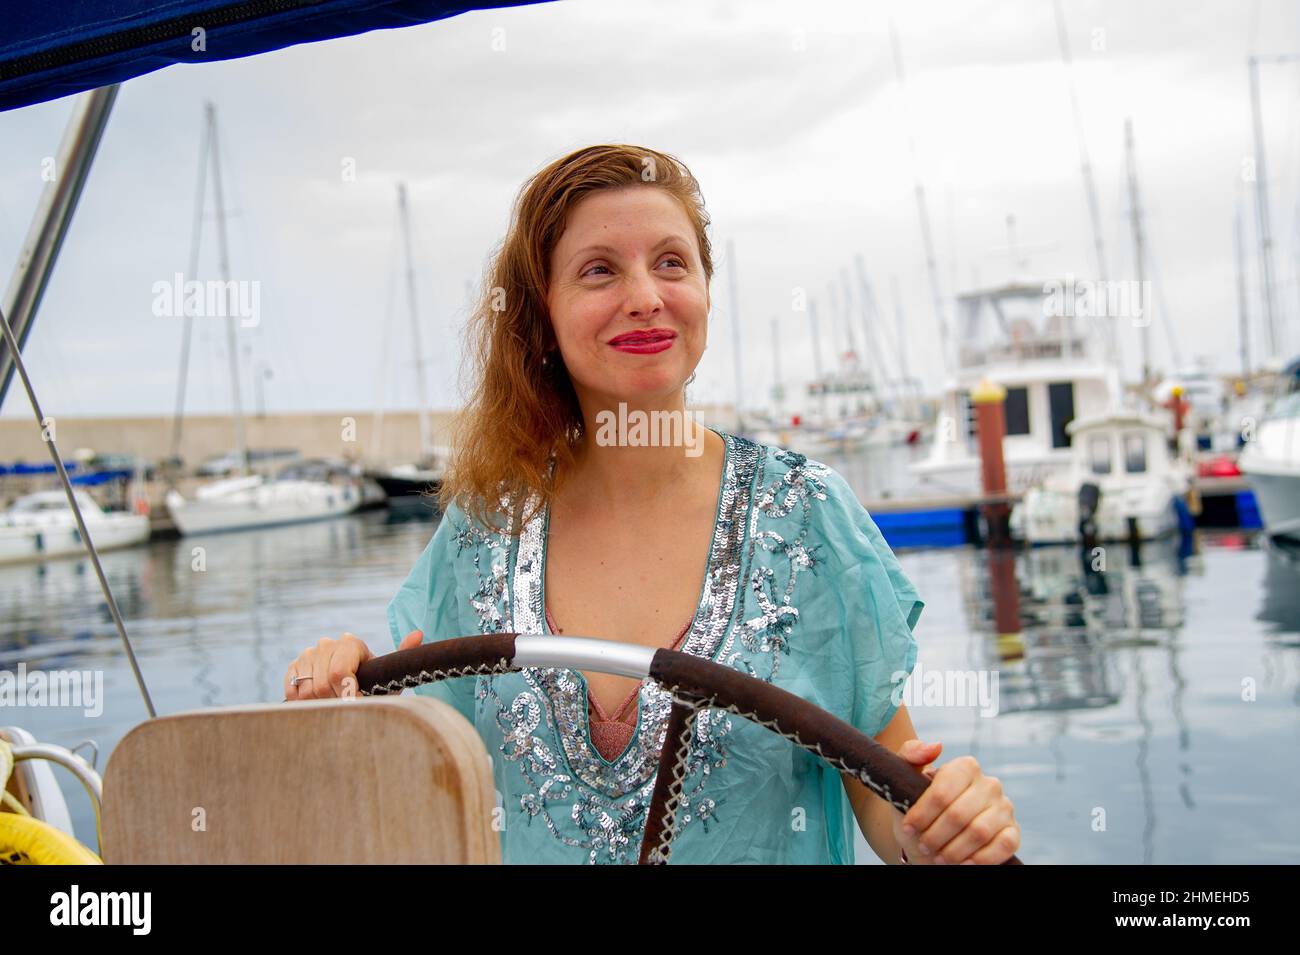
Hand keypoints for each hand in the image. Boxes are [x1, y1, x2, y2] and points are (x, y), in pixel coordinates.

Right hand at [283, 629, 422, 700]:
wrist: (352, 682)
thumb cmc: (374, 681)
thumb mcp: (388, 672)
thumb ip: (402, 653)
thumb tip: (418, 634)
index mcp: (350, 643)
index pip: (339, 673)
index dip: (346, 694)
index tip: (357, 705)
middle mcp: (327, 644)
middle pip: (323, 684)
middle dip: (335, 701)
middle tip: (347, 708)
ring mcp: (308, 654)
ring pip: (306, 689)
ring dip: (319, 703)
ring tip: (335, 704)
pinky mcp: (294, 666)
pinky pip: (292, 689)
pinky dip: (302, 701)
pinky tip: (318, 702)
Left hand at [890, 739, 1019, 864]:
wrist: (932, 836)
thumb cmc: (918, 807)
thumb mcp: (905, 778)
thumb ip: (911, 754)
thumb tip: (936, 746)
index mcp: (965, 767)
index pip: (942, 792)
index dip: (923, 813)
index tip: (909, 827)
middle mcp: (989, 784)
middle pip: (958, 814)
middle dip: (935, 835)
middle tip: (923, 846)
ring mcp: (1004, 808)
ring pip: (979, 832)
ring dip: (954, 850)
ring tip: (937, 858)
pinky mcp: (1013, 832)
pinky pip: (1003, 846)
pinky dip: (981, 859)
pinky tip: (963, 864)